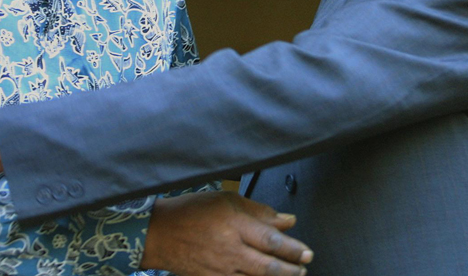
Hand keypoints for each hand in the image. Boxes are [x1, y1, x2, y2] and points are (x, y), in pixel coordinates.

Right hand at [140, 191, 312, 275]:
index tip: (307, 251)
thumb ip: (259, 211)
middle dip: (291, 269)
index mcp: (233, 224)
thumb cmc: (192, 211)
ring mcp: (221, 269)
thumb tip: (287, 220)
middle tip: (304, 267)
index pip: (271, 240)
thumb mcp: (227, 200)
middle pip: (268, 266)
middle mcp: (229, 249)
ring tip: (293, 275)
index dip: (292, 249)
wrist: (160, 233)